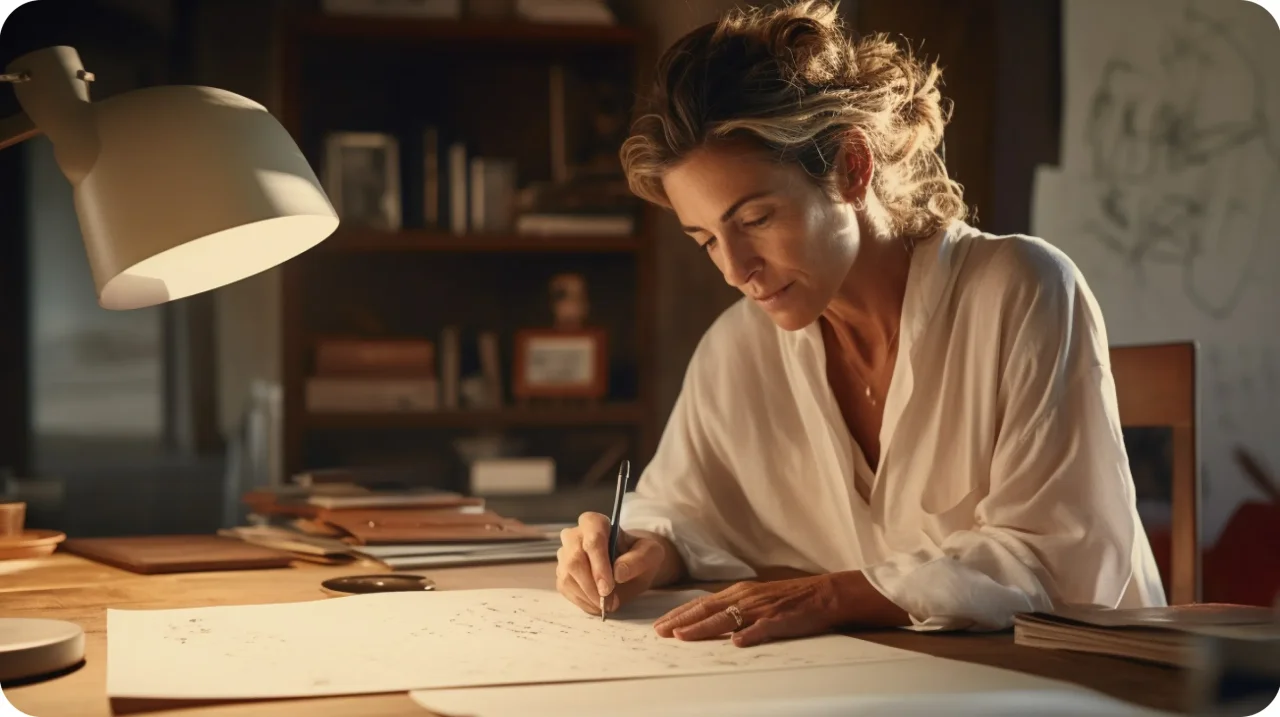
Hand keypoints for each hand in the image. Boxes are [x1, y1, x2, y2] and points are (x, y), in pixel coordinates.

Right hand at [556, 512, 665, 614]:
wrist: (630, 565)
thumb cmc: (639, 555)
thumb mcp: (650, 554)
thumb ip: (638, 560)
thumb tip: (618, 573)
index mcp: (595, 522)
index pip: (592, 541)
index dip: (599, 566)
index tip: (608, 588)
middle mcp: (574, 535)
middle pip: (574, 560)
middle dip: (591, 585)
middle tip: (608, 602)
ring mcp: (565, 554)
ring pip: (567, 576)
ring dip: (588, 596)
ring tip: (607, 604)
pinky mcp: (562, 572)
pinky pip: (566, 589)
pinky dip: (582, 601)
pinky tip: (597, 604)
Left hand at [652, 572, 906, 646]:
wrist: (826, 594)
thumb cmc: (791, 598)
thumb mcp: (757, 598)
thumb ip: (734, 607)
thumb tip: (709, 620)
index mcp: (739, 592)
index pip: (702, 604)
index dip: (680, 615)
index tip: (660, 626)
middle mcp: (746, 597)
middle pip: (707, 610)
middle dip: (681, 622)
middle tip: (659, 633)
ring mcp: (763, 609)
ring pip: (728, 618)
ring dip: (704, 628)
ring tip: (683, 637)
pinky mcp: (782, 620)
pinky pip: (763, 629)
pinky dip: (749, 635)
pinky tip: (736, 642)